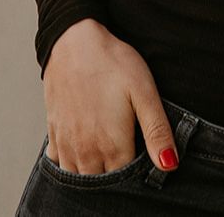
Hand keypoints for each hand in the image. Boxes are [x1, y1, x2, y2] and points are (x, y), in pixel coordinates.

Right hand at [42, 18, 179, 173]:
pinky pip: (59, 162)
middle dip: (113, 180)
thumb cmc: (113, 63)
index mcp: (111, 145)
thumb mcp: (144, 93)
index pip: (124, 181)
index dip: (135, 177)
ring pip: (77, 177)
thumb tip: (169, 165)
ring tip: (105, 161)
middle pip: (100, 183)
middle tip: (125, 162)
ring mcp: (66, 142)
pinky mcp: (53, 130)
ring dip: (91, 175)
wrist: (74, 40)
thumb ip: (156, 132)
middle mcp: (85, 150)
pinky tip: (81, 154)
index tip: (143, 164)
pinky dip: (70, 165)